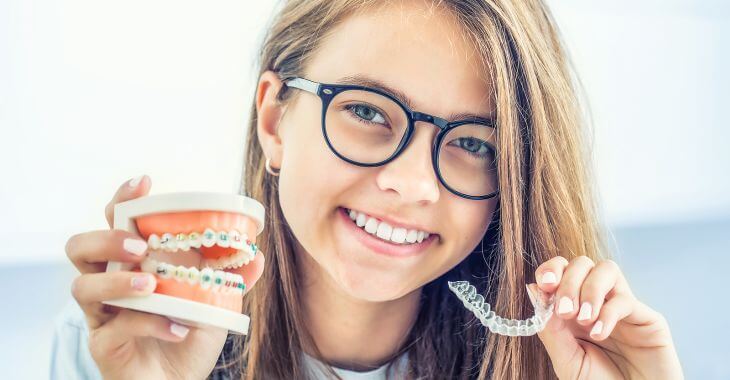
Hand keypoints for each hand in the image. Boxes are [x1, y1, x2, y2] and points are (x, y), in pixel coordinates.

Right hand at [65, 176, 264, 379]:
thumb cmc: (188, 334)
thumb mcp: (214, 302)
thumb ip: (231, 277)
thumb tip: (256, 254)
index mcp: (133, 263)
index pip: (114, 221)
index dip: (122, 199)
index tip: (145, 183)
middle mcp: (109, 283)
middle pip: (80, 247)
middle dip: (106, 239)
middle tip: (140, 247)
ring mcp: (102, 315)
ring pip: (83, 286)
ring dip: (118, 282)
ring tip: (151, 286)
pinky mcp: (104, 345)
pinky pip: (114, 328)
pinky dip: (148, 324)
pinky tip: (177, 329)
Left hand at [532, 255, 682, 378]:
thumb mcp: (566, 360)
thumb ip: (550, 329)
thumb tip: (533, 290)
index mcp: (574, 309)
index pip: (562, 270)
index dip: (551, 270)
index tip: (544, 285)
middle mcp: (598, 302)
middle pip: (582, 264)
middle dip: (569, 282)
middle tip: (564, 311)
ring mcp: (622, 308)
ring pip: (607, 269)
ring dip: (589, 290)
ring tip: (583, 319)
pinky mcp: (647, 318)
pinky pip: (625, 300)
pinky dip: (607, 313)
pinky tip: (599, 334)